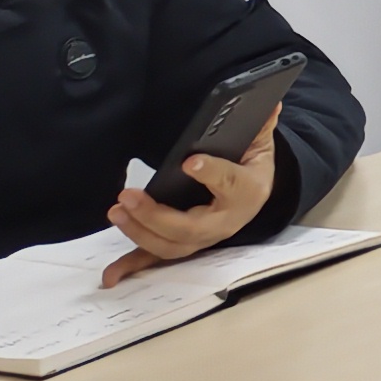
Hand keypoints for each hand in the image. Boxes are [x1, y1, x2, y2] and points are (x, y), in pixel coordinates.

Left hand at [104, 113, 277, 285]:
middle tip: (129, 196)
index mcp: (248, 192)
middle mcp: (225, 222)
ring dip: (139, 231)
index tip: (189, 161)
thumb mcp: (259, 145)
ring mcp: (202, 238)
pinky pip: (156, 258)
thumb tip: (270, 104)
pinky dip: (132, 267)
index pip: (230, 183)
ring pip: (170, 245)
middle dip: (156, 216)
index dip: (211, 174)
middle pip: (190, 228)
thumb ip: (260, 126)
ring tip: (117, 210)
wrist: (254, 194)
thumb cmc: (252, 167)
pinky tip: (110, 276)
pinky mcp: (182, 244)